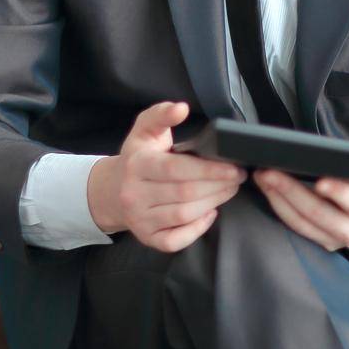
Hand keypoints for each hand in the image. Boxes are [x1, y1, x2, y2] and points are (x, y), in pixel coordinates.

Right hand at [87, 101, 246, 251]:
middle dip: (218, 185)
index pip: (176, 169)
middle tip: (237, 177)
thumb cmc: (137, 158)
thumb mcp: (145, 131)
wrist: (111, 191)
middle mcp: (134, 194)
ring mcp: (139, 219)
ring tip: (229, 190)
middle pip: (185, 193)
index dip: (209, 169)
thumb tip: (181, 108)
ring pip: (183, 215)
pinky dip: (197, 229)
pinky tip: (209, 213)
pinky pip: (175, 240)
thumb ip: (161, 114)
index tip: (233, 167)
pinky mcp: (147, 237)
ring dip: (213, 202)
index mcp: (137, 165)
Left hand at [254, 160, 348, 250]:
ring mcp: (335, 239)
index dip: (339, 193)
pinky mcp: (320, 241)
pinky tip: (268, 190)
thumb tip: (347, 152)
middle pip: (319, 213)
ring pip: (302, 222)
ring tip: (263, 178)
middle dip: (292, 191)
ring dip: (279, 199)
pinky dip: (280, 207)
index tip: (320, 181)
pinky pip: (296, 226)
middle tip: (271, 172)